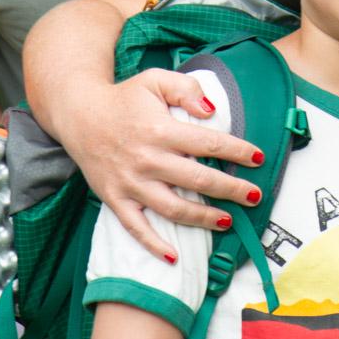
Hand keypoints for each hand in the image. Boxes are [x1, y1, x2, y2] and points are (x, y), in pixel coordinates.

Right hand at [59, 68, 264, 261]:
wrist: (80, 115)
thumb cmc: (124, 98)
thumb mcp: (155, 80)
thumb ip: (187, 89)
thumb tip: (212, 111)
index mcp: (161, 130)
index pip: (208, 143)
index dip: (237, 151)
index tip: (258, 157)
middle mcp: (148, 159)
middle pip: (198, 180)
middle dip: (231, 189)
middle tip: (255, 195)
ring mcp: (131, 183)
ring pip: (173, 208)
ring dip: (203, 218)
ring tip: (228, 222)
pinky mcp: (115, 199)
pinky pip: (136, 228)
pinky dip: (154, 245)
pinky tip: (174, 257)